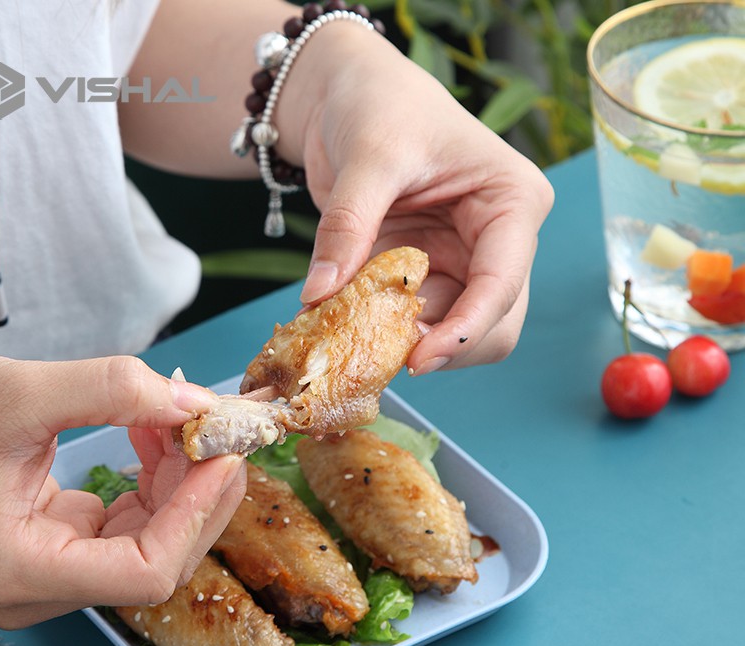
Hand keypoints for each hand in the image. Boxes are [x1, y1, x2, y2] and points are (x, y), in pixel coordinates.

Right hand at [0, 354, 245, 628]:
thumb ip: (111, 391)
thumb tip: (193, 401)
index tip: (225, 455)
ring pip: (156, 538)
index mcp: (19, 571)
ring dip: (184, 477)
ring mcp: (57, 570)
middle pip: (161, 557)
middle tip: (223, 430)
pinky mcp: (67, 545)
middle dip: (201, 491)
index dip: (197, 513)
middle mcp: (41, 587)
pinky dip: (159, 476)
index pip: (144, 572)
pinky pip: (136, 520)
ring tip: (182, 416)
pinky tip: (155, 431)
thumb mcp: (18, 392)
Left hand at [278, 25, 553, 372]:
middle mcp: (500, 241)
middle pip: (493, 324)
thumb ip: (348, 226)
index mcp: (512, 201)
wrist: (352, 97)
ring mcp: (466, 263)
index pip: (503, 283)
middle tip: (381, 352)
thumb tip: (320, 295)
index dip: (465, 329)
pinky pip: (417, 322)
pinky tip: (352, 324)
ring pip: (456, 333)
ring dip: (410, 343)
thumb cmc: (380, 104)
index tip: (418, 359)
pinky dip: (386, 333)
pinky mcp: (430, 277)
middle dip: (440, 343)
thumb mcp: (368, 155)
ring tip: (358, 333)